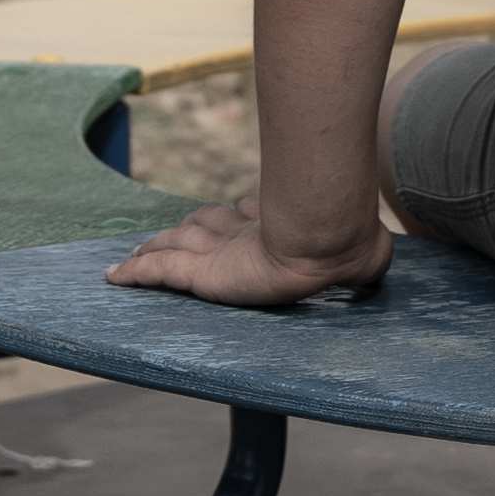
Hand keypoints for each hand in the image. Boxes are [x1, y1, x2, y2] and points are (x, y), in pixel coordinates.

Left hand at [108, 197, 384, 308]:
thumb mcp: (365, 255)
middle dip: (186, 230)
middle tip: (164, 237)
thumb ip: (368, 260)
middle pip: (203, 226)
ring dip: (154, 249)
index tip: (221, 217)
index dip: (228, 217)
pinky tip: (113, 278)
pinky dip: (134, 273)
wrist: (328, 239)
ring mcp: (218, 249)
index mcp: (276, 225)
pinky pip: (157, 271)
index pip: (242, 217)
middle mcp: (242, 231)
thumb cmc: (350, 245)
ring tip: (136, 255)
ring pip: (174, 245)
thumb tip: (381, 265)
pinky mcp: (199, 271)